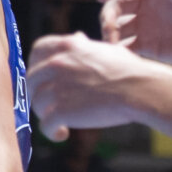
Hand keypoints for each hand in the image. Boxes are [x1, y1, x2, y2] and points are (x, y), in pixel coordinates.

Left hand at [27, 33, 153, 141]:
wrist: (140, 90)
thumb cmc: (129, 71)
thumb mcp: (104, 49)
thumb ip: (84, 45)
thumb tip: (77, 37)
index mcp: (67, 46)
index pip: (37, 49)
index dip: (36, 64)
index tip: (43, 76)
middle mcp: (57, 63)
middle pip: (32, 79)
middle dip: (38, 92)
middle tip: (50, 104)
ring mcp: (57, 87)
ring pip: (36, 103)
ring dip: (45, 113)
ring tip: (60, 121)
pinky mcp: (61, 110)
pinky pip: (45, 124)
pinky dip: (51, 131)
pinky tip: (61, 133)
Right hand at [96, 0, 171, 69]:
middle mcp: (146, 5)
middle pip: (117, 5)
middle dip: (108, 16)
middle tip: (109, 30)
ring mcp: (144, 26)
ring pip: (117, 26)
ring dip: (109, 34)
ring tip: (112, 45)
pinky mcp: (146, 46)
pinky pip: (125, 47)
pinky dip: (118, 51)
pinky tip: (118, 57)